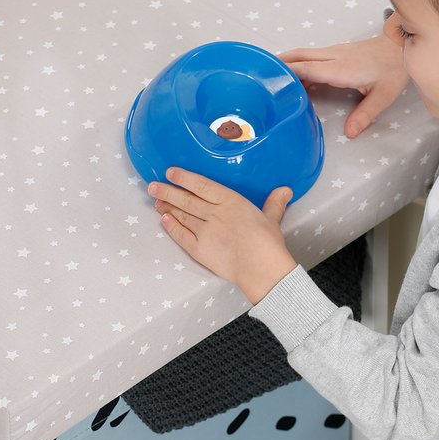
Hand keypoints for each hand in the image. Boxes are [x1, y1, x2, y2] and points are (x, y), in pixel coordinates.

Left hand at [148, 168, 296, 304]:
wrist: (260, 268)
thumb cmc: (268, 243)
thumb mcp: (272, 219)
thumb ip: (274, 203)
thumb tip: (285, 190)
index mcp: (231, 202)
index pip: (202, 185)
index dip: (184, 178)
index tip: (170, 172)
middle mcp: (214, 213)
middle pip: (186, 200)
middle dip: (167, 192)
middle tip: (153, 186)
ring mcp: (205, 231)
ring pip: (181, 215)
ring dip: (167, 208)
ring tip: (156, 201)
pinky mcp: (200, 249)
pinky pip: (181, 235)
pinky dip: (171, 227)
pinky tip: (163, 220)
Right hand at [279, 31, 409, 137]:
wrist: (402, 46)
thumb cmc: (394, 68)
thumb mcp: (383, 96)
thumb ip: (365, 115)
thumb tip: (350, 132)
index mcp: (341, 68)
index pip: (306, 68)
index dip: (287, 72)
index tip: (270, 78)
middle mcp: (334, 57)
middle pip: (298, 56)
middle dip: (278, 63)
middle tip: (260, 74)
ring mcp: (335, 52)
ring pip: (303, 54)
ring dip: (287, 62)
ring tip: (271, 76)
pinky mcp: (338, 52)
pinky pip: (312, 56)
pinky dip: (299, 63)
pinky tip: (296, 76)